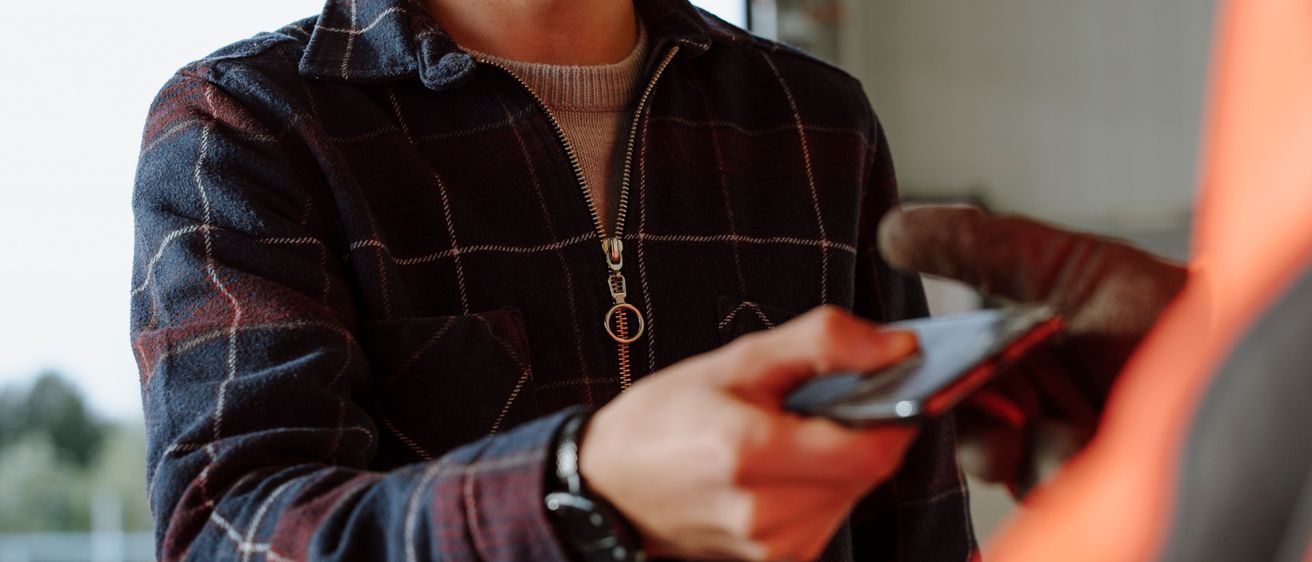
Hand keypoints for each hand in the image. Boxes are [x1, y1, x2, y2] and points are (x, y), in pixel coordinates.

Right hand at [580, 306, 918, 561]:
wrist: (605, 486)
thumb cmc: (664, 419)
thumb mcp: (739, 361)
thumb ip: (824, 343)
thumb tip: (899, 348)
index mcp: (752, 454)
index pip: (874, 450)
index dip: (897, 416)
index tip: (891, 386)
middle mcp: (765, 513)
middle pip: (867, 472)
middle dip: (862, 431)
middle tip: (819, 403)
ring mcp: (771, 547)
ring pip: (851, 495)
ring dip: (840, 460)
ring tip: (789, 436)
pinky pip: (829, 517)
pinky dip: (820, 486)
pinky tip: (781, 467)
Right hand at [878, 206, 1186, 496]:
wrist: (1234, 339)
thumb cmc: (1153, 301)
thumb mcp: (1053, 261)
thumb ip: (972, 247)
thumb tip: (894, 228)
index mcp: (1004, 359)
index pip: (940, 378)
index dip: (926, 377)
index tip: (925, 368)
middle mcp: (1025, 409)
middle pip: (964, 429)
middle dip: (973, 422)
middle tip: (994, 402)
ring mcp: (1056, 450)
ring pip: (1002, 465)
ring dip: (1023, 446)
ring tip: (1064, 421)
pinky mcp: (1089, 485)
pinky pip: (1047, 487)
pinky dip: (1059, 466)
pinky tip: (1088, 439)